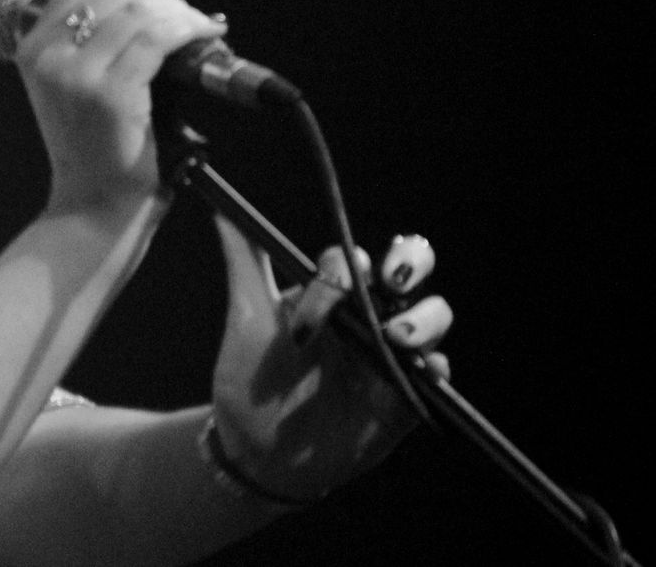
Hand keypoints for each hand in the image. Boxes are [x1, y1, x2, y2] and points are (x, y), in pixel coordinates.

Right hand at [13, 0, 225, 207]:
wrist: (93, 206)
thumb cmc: (94, 148)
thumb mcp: (73, 86)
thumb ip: (96, 44)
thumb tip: (155, 3)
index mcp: (32, 48)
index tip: (160, 4)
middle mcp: (47, 55)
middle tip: (190, 19)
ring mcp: (76, 74)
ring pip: (141, 11)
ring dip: (181, 13)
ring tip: (202, 28)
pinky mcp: (111, 93)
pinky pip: (158, 39)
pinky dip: (189, 29)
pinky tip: (207, 35)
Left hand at [209, 220, 453, 501]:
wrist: (257, 449)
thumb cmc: (250, 378)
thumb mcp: (247, 317)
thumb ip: (244, 262)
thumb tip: (220, 206)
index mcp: (330, 291)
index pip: (350, 258)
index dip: (343, 267)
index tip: (329, 284)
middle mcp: (367, 313)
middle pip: (409, 266)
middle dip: (411, 260)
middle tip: (393, 278)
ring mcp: (390, 352)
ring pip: (431, 315)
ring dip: (423, 318)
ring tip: (397, 337)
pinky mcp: (405, 395)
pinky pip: (435, 374)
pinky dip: (435, 366)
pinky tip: (422, 369)